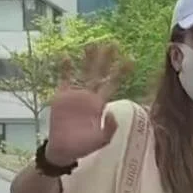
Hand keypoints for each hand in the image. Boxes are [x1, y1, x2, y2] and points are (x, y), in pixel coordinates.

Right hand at [46, 44, 132, 165]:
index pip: (112, 84)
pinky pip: (64, 78)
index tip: (130, 59)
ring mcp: (76, 94)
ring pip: (83, 72)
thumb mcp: (101, 141)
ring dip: (87, 59)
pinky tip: (65, 55)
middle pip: (99, 73)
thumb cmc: (83, 146)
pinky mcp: (62, 95)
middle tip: (113, 43)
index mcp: (100, 104)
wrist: (63, 149)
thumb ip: (109, 129)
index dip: (121, 72)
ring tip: (91, 43)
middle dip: (106, 59)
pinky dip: (64, 68)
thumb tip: (112, 112)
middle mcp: (89, 96)